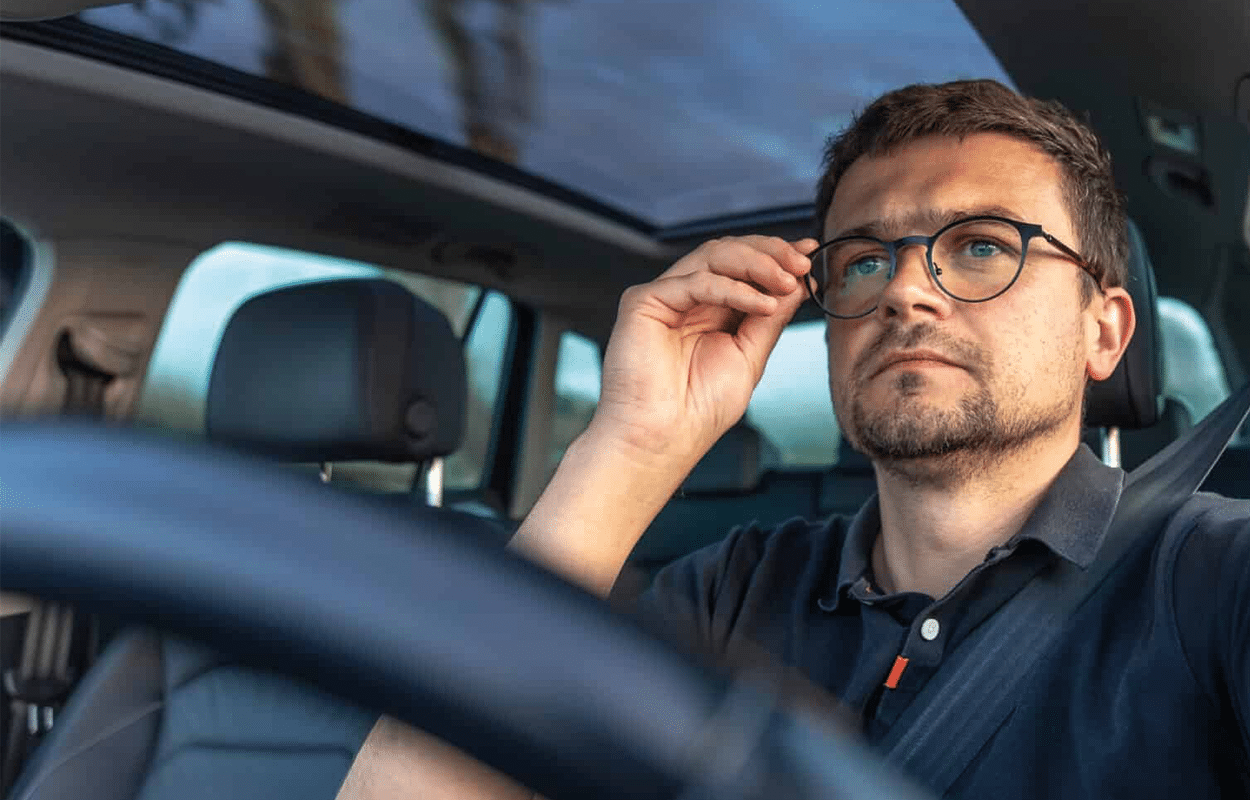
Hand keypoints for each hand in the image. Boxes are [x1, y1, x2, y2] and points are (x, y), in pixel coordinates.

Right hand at [588, 235, 818, 464]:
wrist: (663, 438)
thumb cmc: (699, 409)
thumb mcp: (750, 356)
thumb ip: (770, 317)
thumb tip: (799, 282)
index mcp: (710, 309)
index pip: (744, 267)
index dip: (777, 257)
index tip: (811, 255)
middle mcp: (687, 297)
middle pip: (730, 251)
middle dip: (771, 253)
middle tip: (802, 263)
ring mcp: (665, 296)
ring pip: (713, 255)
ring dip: (757, 263)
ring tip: (788, 281)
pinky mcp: (644, 301)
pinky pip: (696, 282)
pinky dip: (734, 288)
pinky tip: (763, 304)